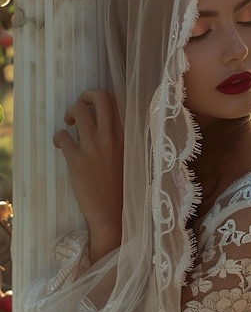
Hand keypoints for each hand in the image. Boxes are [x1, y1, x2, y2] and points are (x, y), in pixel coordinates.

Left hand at [54, 90, 123, 263]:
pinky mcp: (77, 161)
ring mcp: (94, 148)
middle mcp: (111, 137)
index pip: (114, 101)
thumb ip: (123, 140)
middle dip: (84, 97)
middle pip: (98, 97)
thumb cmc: (123, 188)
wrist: (114, 214)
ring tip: (70, 127)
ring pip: (78, 111)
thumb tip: (109, 124)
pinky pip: (62, 136)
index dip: (98, 97)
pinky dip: (59, 138)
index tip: (93, 108)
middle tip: (79, 112)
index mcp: (126, 136)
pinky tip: (62, 147)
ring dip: (69, 115)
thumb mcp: (130, 159)